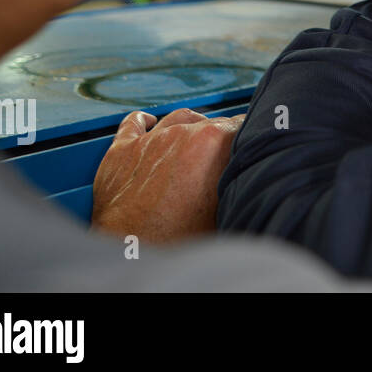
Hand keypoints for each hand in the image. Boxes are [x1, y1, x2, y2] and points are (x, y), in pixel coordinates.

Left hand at [91, 108, 244, 241]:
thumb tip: (251, 173)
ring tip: (196, 140)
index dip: (246, 138)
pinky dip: (143, 122)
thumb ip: (238, 179)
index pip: (240, 125)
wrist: (132, 253)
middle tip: (224, 159)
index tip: (249, 149)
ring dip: (190, 126)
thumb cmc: (180, 238)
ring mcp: (150, 140)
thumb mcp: (226, 207)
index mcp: (212, 143)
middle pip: (211, 123)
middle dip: (220, 138)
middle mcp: (181, 134)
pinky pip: (133, 124)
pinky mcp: (121, 151)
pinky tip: (150, 122)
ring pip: (178, 118)